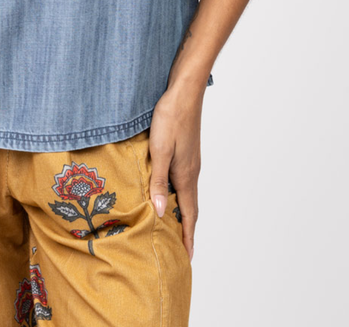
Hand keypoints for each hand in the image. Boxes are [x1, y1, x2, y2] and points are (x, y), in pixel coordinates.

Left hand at [147, 82, 203, 261]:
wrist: (184, 91)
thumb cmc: (171, 118)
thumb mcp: (159, 150)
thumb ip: (157, 181)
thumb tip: (159, 212)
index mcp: (185, 176)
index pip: (189, 214)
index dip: (188, 236)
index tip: (188, 257)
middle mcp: (191, 171)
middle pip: (190, 207)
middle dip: (186, 229)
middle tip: (181, 249)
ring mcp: (190, 161)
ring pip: (186, 193)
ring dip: (182, 212)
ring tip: (173, 226)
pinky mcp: (185, 151)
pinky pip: (182, 180)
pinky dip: (177, 194)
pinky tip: (167, 191)